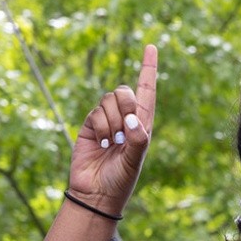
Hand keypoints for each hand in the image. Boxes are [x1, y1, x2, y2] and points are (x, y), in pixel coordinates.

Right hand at [67, 45, 157, 215]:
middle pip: (126, 91)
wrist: (96, 193)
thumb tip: (132, 119)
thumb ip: (138, 140)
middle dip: (126, 106)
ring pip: (109, 100)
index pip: (147, 91)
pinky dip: (99, 127)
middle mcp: (126, 119)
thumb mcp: (135, 161)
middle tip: (124, 131)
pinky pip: (95, 112)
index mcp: (143, 125)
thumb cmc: (121, 180)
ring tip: (112, 144)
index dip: (148, 68)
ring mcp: (107, 121)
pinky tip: (100, 144)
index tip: (151, 46)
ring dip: (111, 121)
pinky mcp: (89, 125)